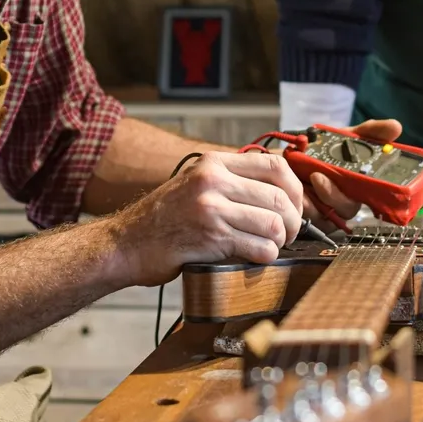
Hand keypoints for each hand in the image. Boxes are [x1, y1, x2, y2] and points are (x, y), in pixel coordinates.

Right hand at [109, 151, 305, 284]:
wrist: (126, 243)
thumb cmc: (164, 218)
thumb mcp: (196, 184)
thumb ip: (232, 181)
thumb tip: (281, 193)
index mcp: (213, 163)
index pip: (275, 166)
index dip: (296, 190)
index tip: (295, 207)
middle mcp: (213, 180)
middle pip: (279, 197)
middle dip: (292, 222)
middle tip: (287, 235)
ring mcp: (211, 208)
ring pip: (274, 224)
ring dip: (279, 241)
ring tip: (269, 247)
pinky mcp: (211, 238)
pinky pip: (260, 247)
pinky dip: (265, 257)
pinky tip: (255, 258)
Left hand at [303, 119, 403, 224]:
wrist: (286, 156)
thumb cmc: (320, 149)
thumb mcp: (344, 136)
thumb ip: (369, 132)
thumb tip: (396, 127)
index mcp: (358, 185)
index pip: (372, 195)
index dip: (373, 192)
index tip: (362, 179)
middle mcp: (344, 201)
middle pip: (348, 209)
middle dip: (334, 195)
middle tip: (318, 177)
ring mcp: (326, 212)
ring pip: (327, 216)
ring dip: (314, 200)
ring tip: (302, 181)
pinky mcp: (308, 219)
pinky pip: (308, 220)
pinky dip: (301, 205)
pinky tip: (294, 192)